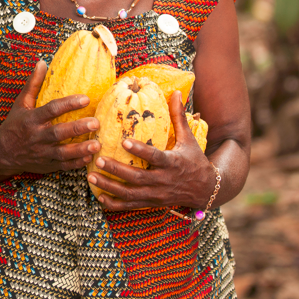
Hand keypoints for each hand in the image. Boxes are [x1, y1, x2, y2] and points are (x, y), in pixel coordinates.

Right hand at [0, 60, 101, 174]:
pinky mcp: (46, 165)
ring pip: (63, 152)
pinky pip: (63, 166)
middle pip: (59, 133)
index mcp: (31, 119)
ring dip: (80, 149)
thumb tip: (42, 62)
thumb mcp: (20, 104)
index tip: (86, 99)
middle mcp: (37, 137)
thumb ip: (33, 84)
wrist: (2, 154)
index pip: (51, 110)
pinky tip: (89, 158)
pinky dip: (76, 163)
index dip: (68, 104)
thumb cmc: (14, 126)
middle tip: (96, 122)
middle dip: (78, 128)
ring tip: (97, 144)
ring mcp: (42, 153)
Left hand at [87, 91, 215, 210]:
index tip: (123, 141)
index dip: (140, 150)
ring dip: (109, 187)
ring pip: (131, 194)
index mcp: (172, 163)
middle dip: (117, 170)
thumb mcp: (189, 139)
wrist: (206, 189)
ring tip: (91, 177)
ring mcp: (156, 194)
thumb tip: (175, 92)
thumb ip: (178, 116)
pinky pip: (131, 206)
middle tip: (98, 159)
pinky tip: (99, 197)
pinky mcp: (152, 203)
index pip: (155, 156)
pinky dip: (115, 204)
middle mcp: (163, 180)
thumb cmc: (194, 160)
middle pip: (138, 178)